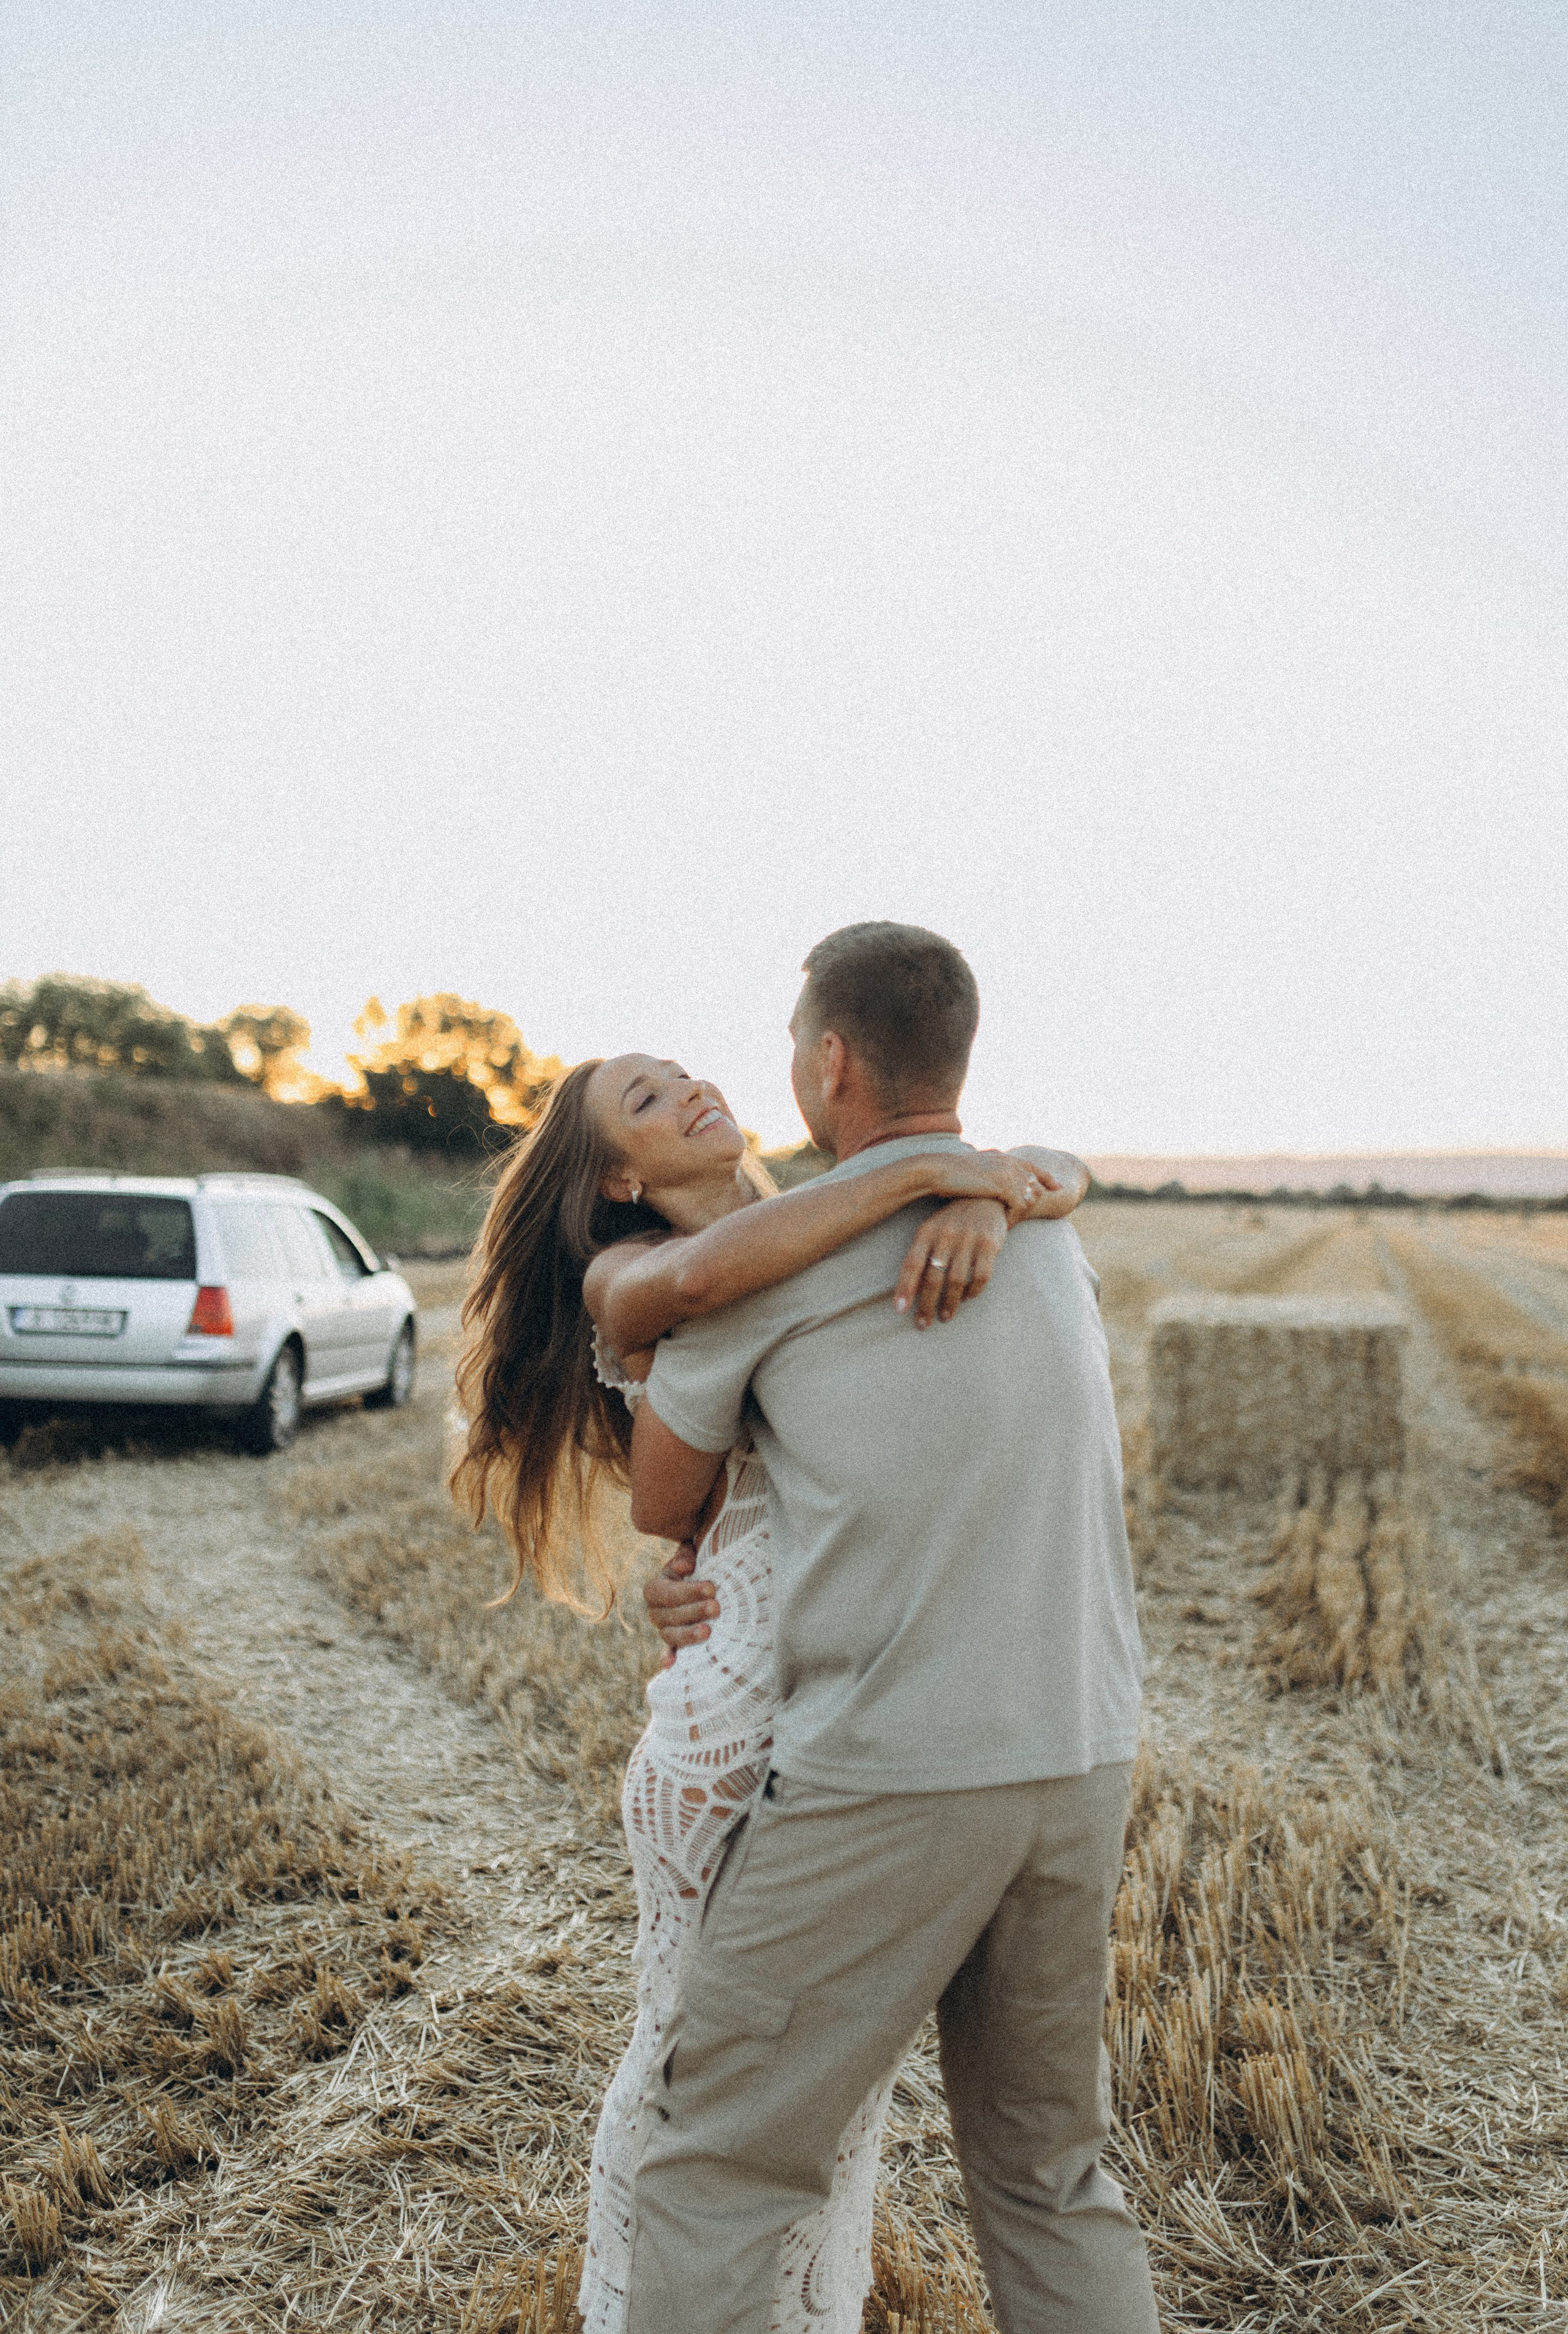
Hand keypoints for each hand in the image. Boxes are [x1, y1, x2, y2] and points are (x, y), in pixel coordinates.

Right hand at [643, 1541, 719, 1665]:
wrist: (699, 1583)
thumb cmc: (696, 1567)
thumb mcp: (689, 1556)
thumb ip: (685, 1555)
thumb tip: (685, 1565)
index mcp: (655, 1589)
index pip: (668, 1592)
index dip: (688, 1591)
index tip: (711, 1588)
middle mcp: (655, 1611)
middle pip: (670, 1615)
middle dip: (694, 1611)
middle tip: (717, 1607)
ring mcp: (664, 1629)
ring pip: (671, 1635)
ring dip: (687, 1635)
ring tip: (708, 1632)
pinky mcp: (674, 1643)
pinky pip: (669, 1651)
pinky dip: (669, 1657)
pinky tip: (671, 1665)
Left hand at [894, 1198, 1009, 1325]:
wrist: (986, 1195)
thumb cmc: (952, 1220)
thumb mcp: (932, 1230)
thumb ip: (920, 1256)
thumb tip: (908, 1291)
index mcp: (926, 1231)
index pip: (911, 1264)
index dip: (904, 1288)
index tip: (899, 1311)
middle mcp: (946, 1234)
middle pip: (933, 1277)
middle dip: (926, 1304)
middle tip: (922, 1324)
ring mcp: (969, 1238)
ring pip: (956, 1280)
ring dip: (949, 1303)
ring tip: (944, 1317)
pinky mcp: (990, 1243)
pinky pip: (981, 1276)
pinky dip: (973, 1291)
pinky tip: (967, 1298)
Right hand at [919, 1149, 1052, 1224]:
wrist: (937, 1171)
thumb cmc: (947, 1175)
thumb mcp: (973, 1171)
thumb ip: (987, 1173)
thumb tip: (990, 1181)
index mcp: (1002, 1157)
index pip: (1032, 1166)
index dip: (1047, 1177)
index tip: (1057, 1187)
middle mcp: (1009, 1162)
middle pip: (1036, 1182)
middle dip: (1039, 1198)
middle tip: (1037, 1213)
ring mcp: (1008, 1173)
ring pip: (1030, 1195)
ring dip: (1023, 1212)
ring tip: (1013, 1224)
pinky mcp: (1004, 1186)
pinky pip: (1020, 1206)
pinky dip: (1014, 1218)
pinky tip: (1007, 1226)